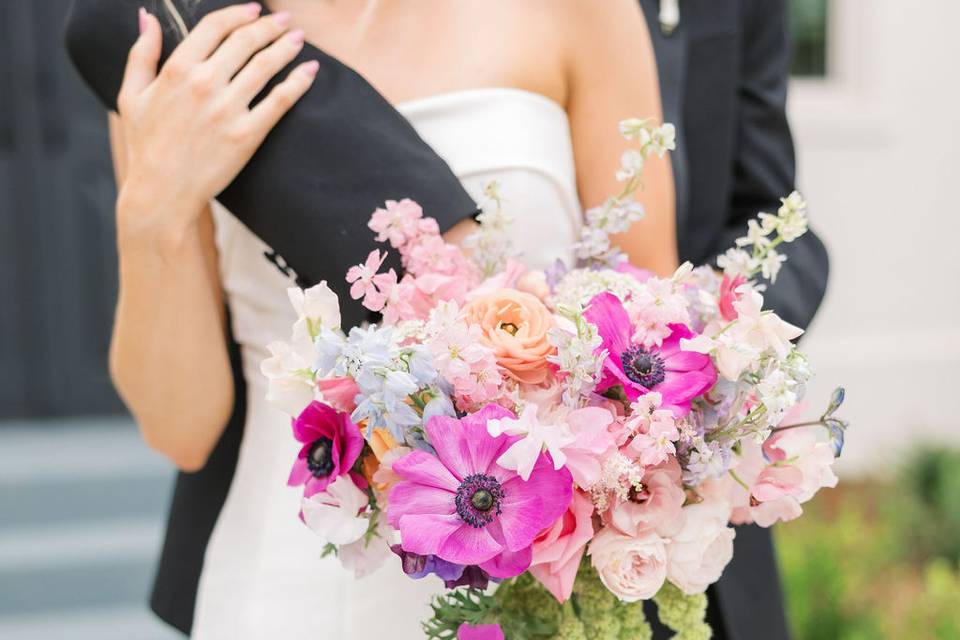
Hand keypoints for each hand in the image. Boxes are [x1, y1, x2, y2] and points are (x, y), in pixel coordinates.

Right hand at [116, 4, 317, 240]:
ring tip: (299, 38)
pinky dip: (299, 81)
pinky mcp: (247, 134)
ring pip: (265, 66)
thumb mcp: (131, 96)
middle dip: (270, 26)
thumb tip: (148, 17)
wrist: (162, 193)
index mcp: (176, 70)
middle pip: (245, 42)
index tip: (255, 9)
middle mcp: (204, 84)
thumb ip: (141, 54)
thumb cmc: (146, 146)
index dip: (239, 14)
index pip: (215, 27)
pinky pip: (280, 101)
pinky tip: (310, 70)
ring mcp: (227, 109)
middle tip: (287, 20)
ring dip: (287, 47)